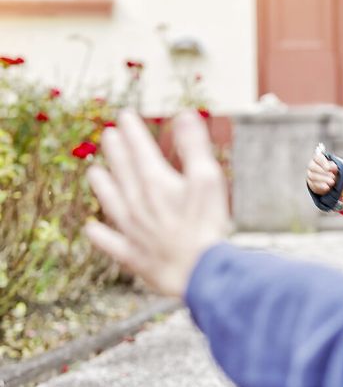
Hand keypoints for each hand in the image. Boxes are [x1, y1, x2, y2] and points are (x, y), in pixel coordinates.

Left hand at [85, 110, 229, 297]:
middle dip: (116, 151)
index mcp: (155, 182)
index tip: (125, 115)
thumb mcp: (208, 179)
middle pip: (123, 172)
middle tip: (107, 135)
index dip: (132, 131)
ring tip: (94, 172)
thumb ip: (194, 146)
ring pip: (111, 202)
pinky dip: (100, 235)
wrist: (199, 271)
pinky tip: (91, 229)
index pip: (140, 150)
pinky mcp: (133, 255)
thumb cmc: (207, 225)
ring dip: (102, 185)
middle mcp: (137, 203)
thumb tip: (185, 115)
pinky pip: (111, 242)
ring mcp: (132, 230)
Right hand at [306, 148, 338, 194]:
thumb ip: (334, 166)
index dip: (323, 162)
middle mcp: (311, 165)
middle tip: (333, 176)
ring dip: (323, 179)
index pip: (317, 157)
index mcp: (317, 158)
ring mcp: (310, 174)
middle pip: (313, 167)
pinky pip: (313, 184)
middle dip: (323, 172)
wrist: (331, 179)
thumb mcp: (335, 166)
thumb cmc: (333, 169)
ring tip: (332, 182)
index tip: (329, 168)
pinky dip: (321, 186)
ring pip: (313, 176)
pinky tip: (327, 187)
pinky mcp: (311, 183)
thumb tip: (333, 167)